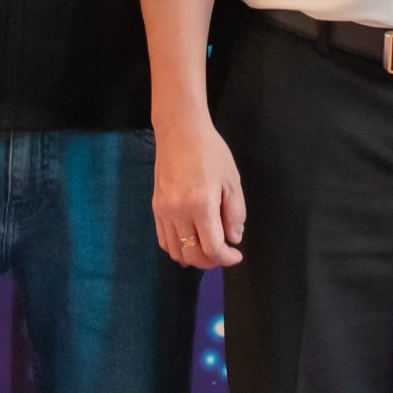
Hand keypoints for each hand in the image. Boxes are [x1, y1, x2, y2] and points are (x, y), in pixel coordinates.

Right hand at [153, 115, 244, 268]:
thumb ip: (235, 213)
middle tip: (224, 253)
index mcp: (201, 205)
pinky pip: (163, 240)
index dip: (227, 258)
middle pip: (192, 255)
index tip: (236, 254)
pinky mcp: (155, 207)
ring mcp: (163, 211)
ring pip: (175, 252)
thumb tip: (233, 239)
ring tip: (208, 248)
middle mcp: (178, 213)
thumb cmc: (210, 152)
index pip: (212, 248)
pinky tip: (190, 241)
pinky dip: (177, 248)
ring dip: (193, 257)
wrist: (180, 131)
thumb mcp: (232, 181)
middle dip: (211, 261)